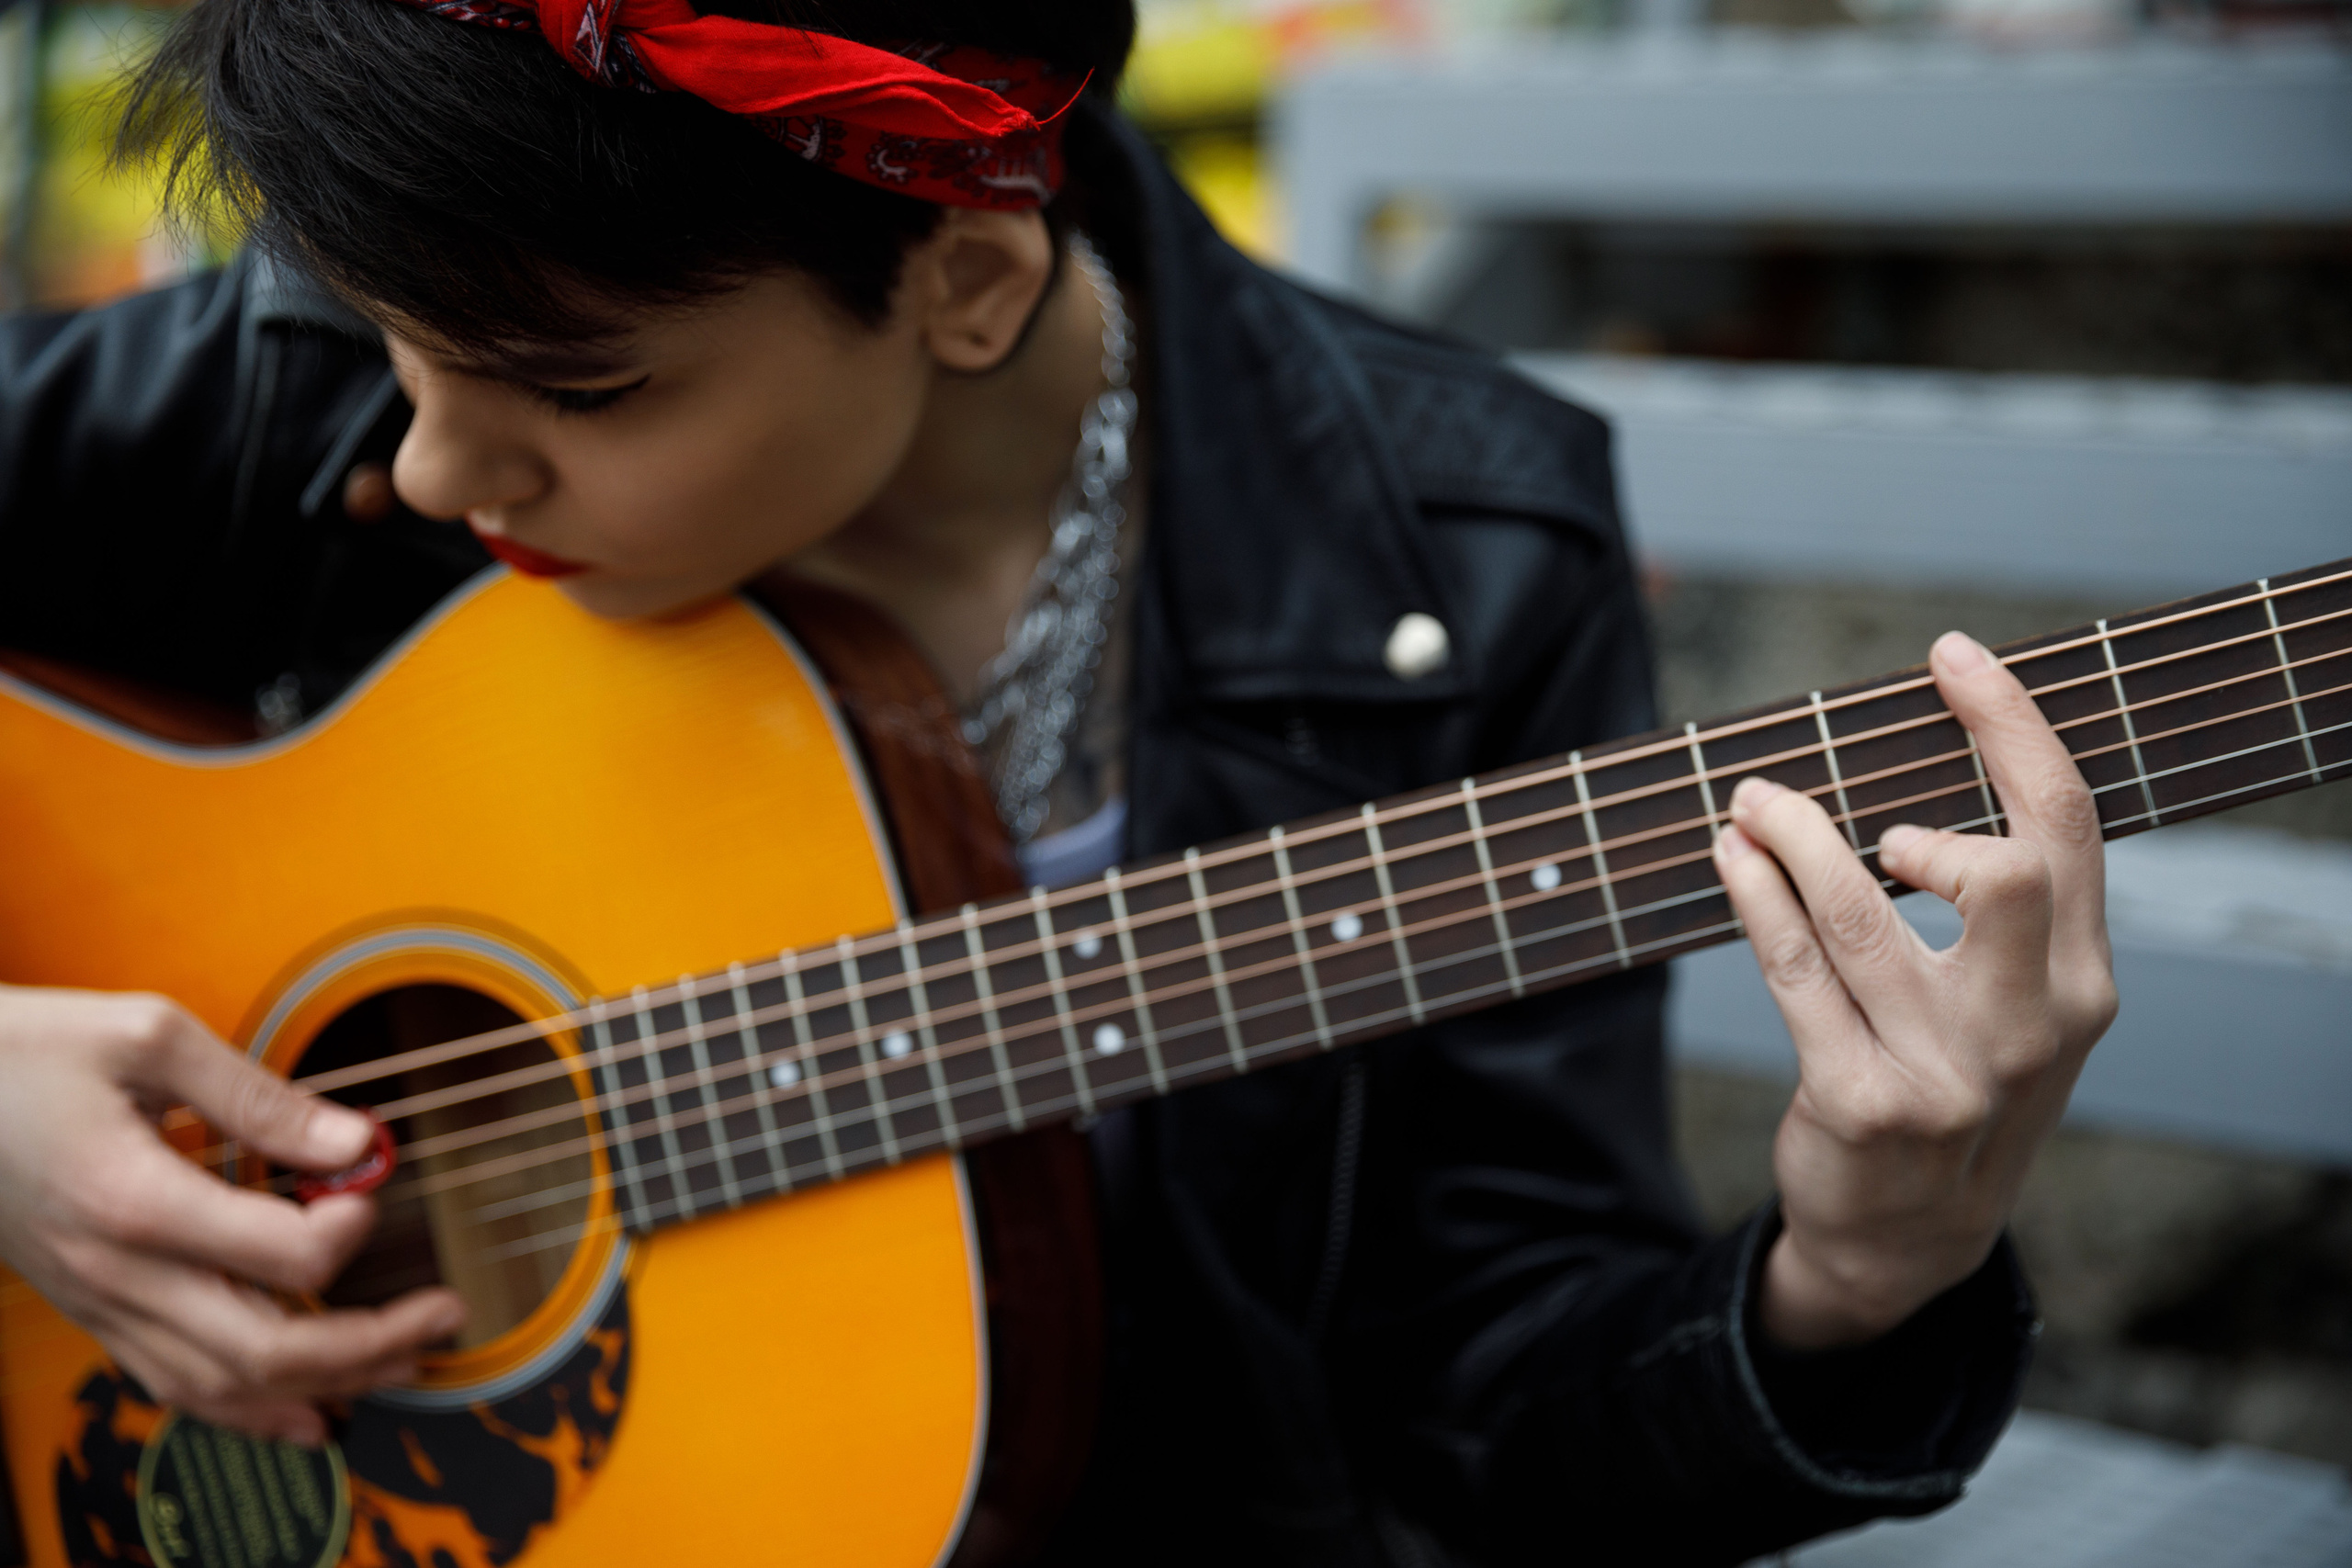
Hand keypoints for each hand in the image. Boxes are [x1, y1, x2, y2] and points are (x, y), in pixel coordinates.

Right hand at [0, 986, 465, 1440]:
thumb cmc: (21, 1052)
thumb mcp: (145, 1035)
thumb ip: (257, 1095)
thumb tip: (355, 1140)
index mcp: (133, 1198)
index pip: (281, 1251)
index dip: (350, 1230)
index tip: (374, 1189)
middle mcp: (116, 1270)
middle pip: (264, 1349)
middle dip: (372, 1343)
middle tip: (444, 1316)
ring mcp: (100, 1302)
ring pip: (225, 1386)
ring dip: (328, 1384)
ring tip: (407, 1362)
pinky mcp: (92, 1310)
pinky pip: (178, 1385)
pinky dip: (253, 1408)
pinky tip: (311, 1407)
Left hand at [1713, 631, 2117, 1349]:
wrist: (1909, 1240)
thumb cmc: (1958, 1087)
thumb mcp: (2016, 1009)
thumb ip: (2008, 909)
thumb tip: (1938, 763)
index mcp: (2084, 986)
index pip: (2070, 827)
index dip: (2013, 727)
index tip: (1953, 656)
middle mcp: (2031, 1029)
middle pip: (2009, 869)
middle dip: (1917, 789)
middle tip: (1840, 750)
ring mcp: (1947, 1074)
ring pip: (1867, 914)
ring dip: (1797, 839)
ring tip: (1749, 800)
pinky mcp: (1862, 1101)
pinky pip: (1797, 972)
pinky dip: (1758, 900)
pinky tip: (1731, 861)